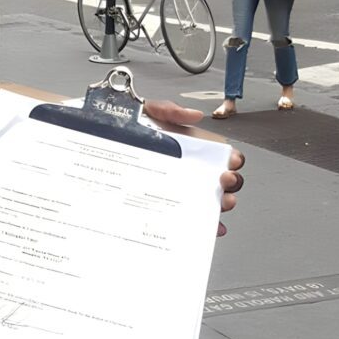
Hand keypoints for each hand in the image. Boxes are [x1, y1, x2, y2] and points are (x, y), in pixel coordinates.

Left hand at [143, 101, 244, 235]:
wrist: (105, 141)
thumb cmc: (131, 130)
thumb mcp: (149, 112)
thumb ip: (170, 111)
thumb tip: (193, 115)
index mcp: (192, 149)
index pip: (221, 155)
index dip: (232, 159)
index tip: (231, 161)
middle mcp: (193, 171)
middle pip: (223, 181)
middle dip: (231, 182)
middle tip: (223, 180)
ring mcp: (183, 190)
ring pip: (212, 201)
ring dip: (221, 204)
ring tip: (218, 203)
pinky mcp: (170, 207)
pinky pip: (193, 219)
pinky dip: (207, 226)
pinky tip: (211, 228)